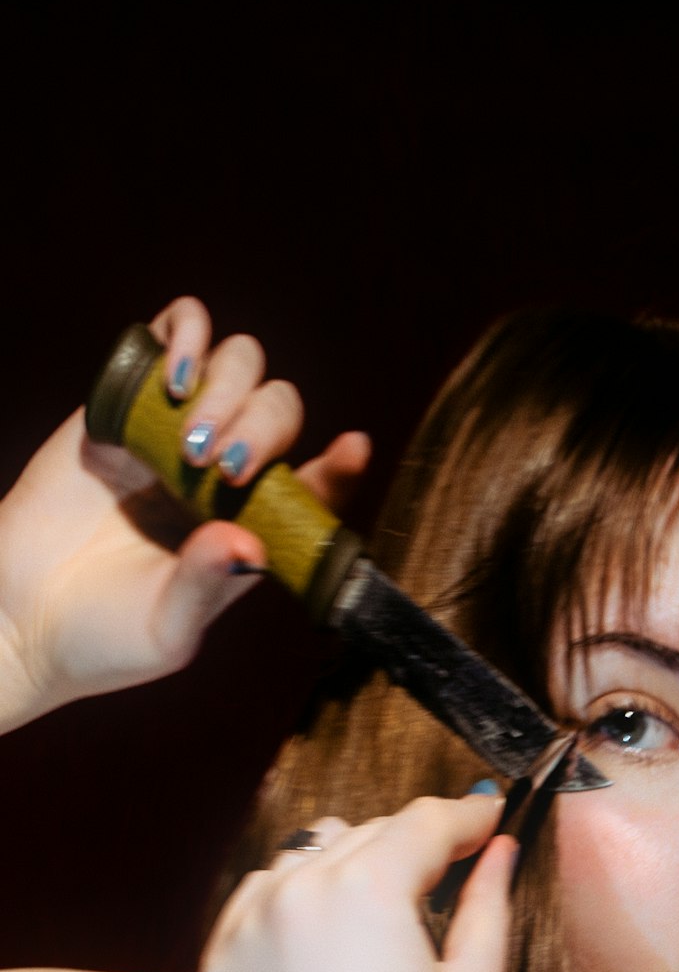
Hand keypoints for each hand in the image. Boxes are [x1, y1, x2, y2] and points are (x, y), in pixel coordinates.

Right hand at [0, 296, 369, 733]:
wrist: (17, 618)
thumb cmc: (101, 638)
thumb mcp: (166, 632)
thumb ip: (206, 587)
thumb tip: (245, 543)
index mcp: (252, 528)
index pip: (315, 483)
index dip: (339, 464)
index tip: (352, 448)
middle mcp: (223, 473)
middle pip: (279, 407)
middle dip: (262, 428)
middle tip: (220, 471)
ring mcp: (175, 431)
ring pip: (239, 363)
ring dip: (228, 388)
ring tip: (188, 441)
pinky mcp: (126, 399)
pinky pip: (175, 333)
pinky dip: (187, 334)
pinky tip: (172, 381)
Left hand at [200, 794, 516, 971]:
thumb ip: (486, 911)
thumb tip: (501, 855)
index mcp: (368, 891)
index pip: (426, 822)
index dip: (468, 815)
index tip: (490, 819)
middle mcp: (301, 889)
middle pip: (374, 830)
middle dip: (417, 845)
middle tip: (454, 867)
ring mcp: (254, 917)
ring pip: (316, 849)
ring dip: (356, 862)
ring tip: (388, 907)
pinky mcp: (224, 948)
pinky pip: (267, 885)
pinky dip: (302, 891)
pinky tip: (332, 928)